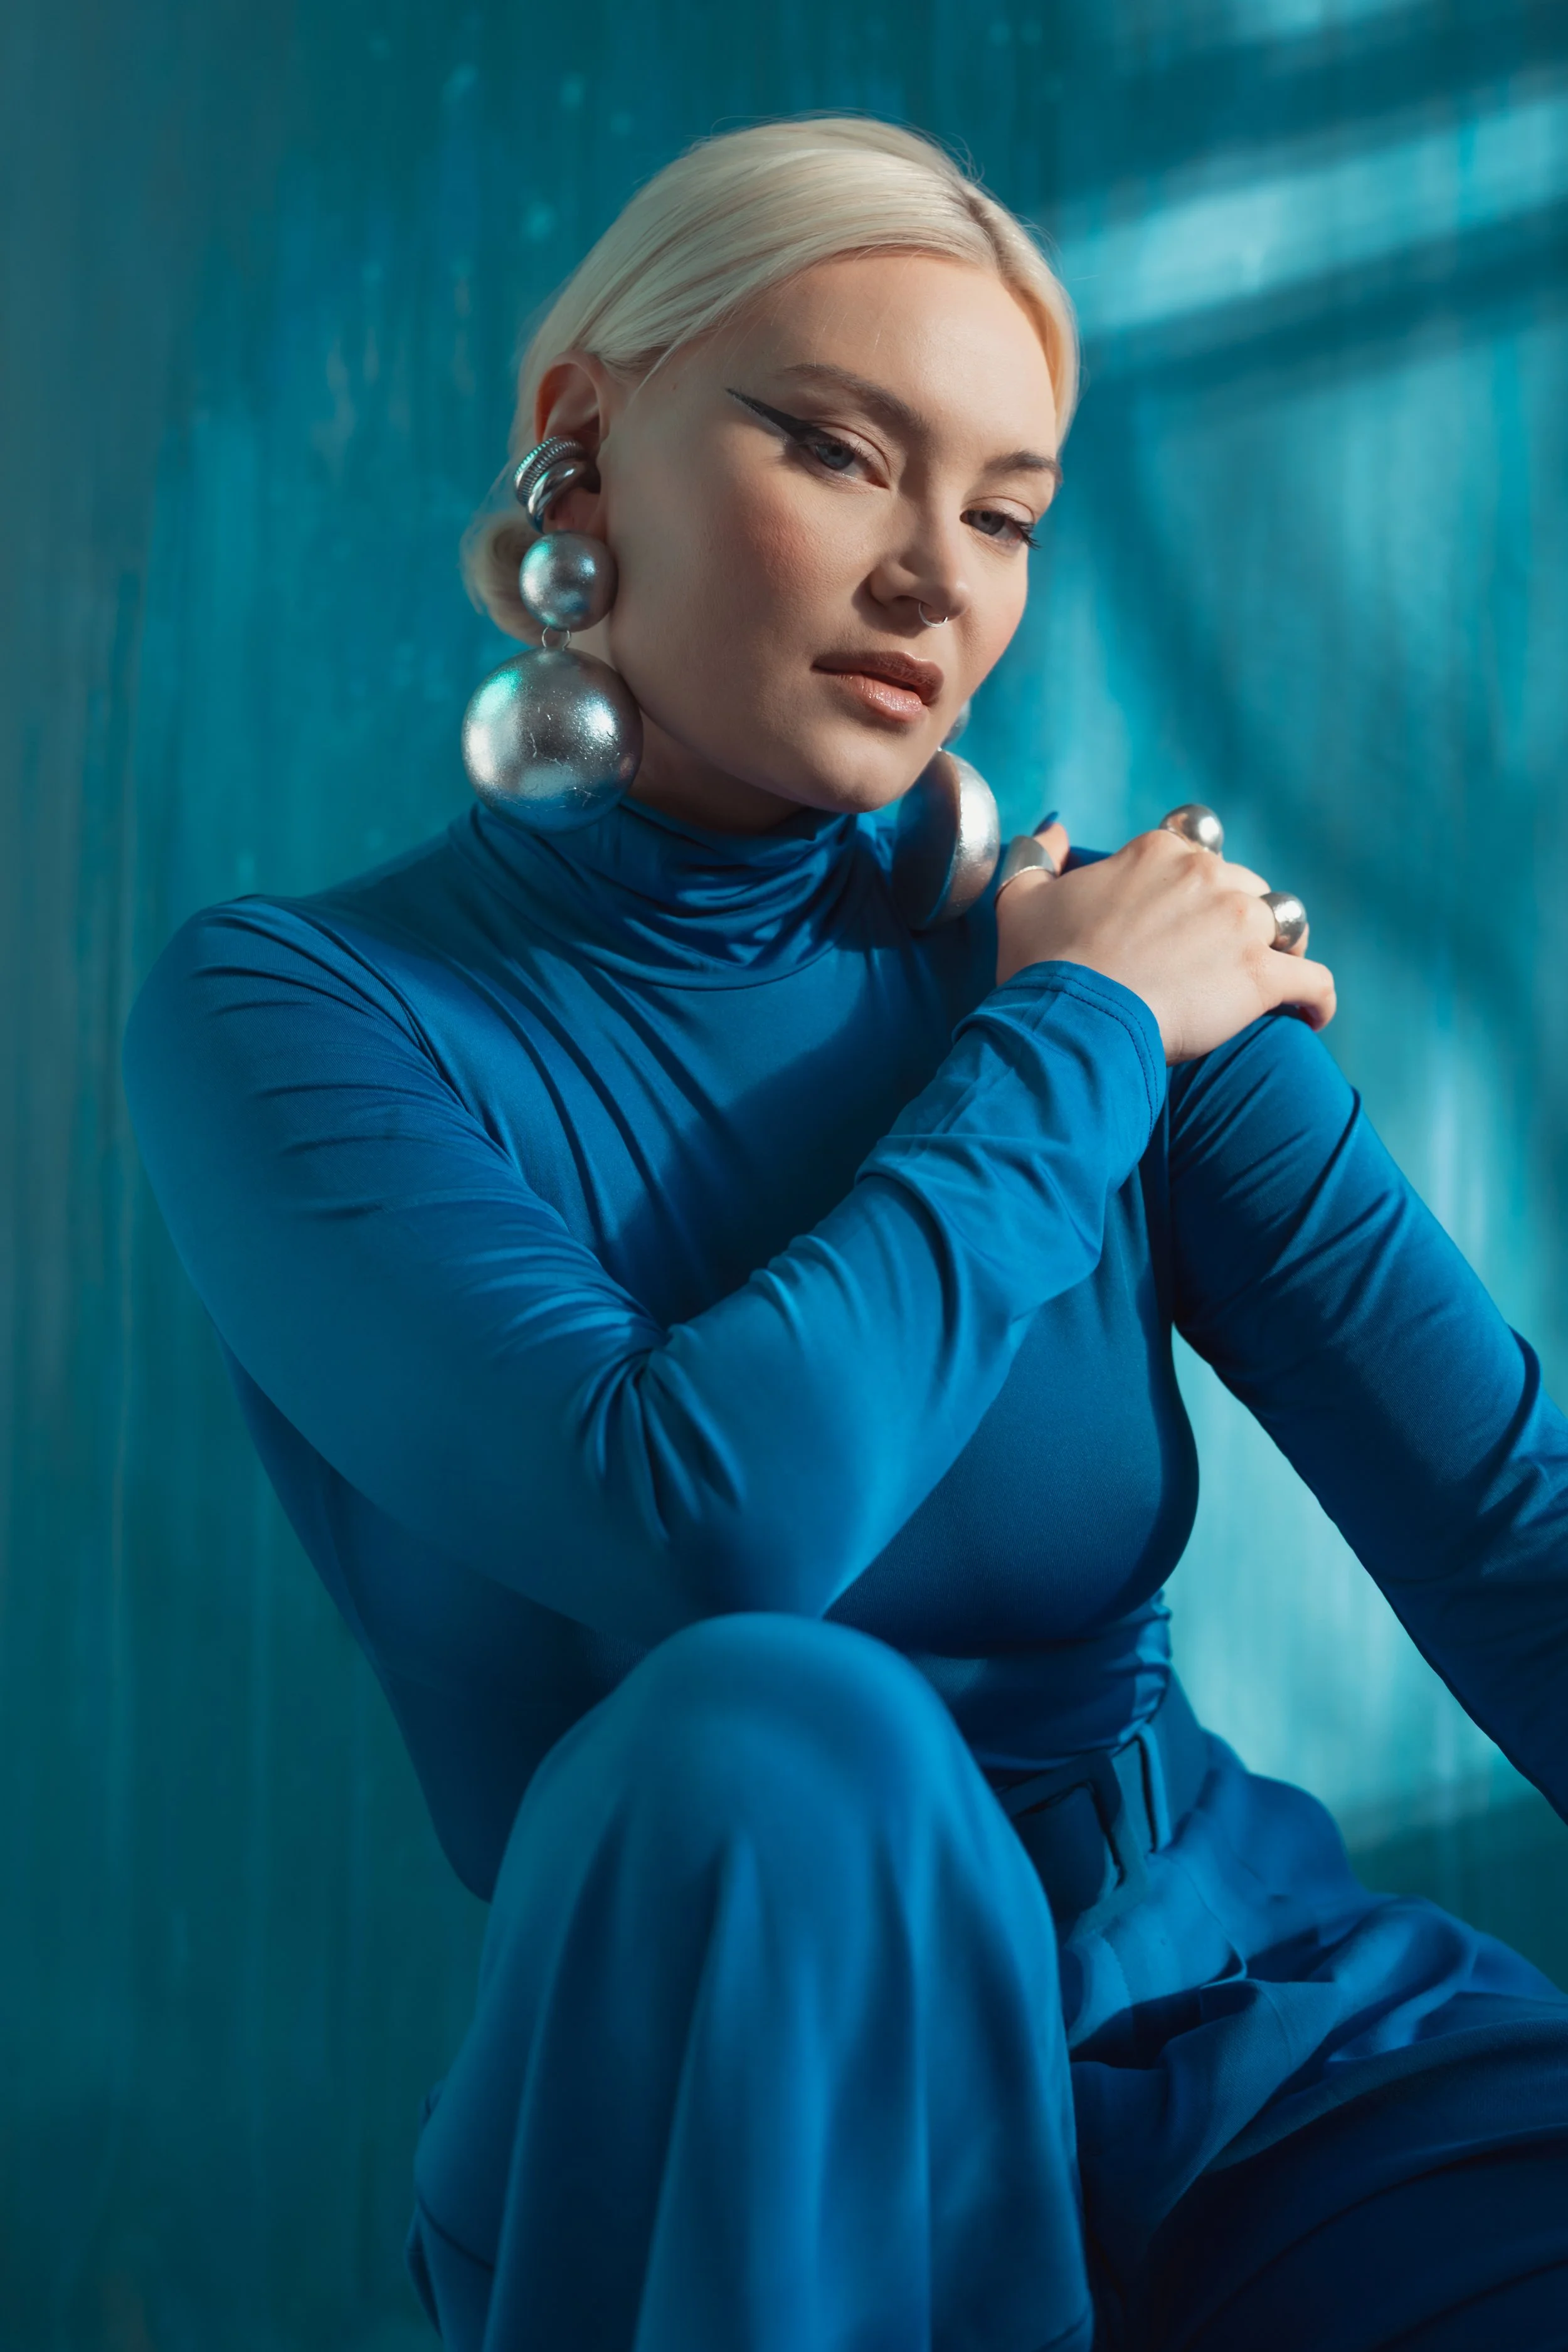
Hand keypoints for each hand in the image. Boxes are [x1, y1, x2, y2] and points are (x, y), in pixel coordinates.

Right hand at [994, 819, 1335, 1065]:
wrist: (1070, 1023)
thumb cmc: (1042, 968)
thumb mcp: (1021, 899)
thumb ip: (1039, 857)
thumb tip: (1056, 831)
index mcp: (1156, 851)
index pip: (1196, 848)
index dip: (1195, 882)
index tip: (1185, 914)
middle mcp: (1206, 874)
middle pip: (1245, 885)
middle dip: (1237, 916)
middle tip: (1218, 957)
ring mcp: (1240, 922)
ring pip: (1287, 922)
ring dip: (1282, 946)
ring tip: (1269, 978)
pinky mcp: (1262, 975)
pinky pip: (1314, 981)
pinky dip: (1317, 999)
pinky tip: (1310, 1017)